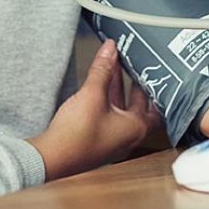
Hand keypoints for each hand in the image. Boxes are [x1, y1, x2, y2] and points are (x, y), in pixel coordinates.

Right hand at [28, 40, 163, 180]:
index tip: (155, 75)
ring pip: (121, 112)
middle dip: (134, 86)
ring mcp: (111, 141)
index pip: (157, 108)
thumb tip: (110, 49)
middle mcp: (127, 137)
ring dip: (118, 92)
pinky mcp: (97, 141)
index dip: (156, 90)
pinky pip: (108, 117)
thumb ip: (102, 69)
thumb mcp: (92, 94)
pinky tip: (97, 89)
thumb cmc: (77, 135)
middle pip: (138, 108)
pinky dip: (107, 101)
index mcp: (135, 128)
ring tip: (113, 70)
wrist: (52, 158)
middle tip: (134, 68)